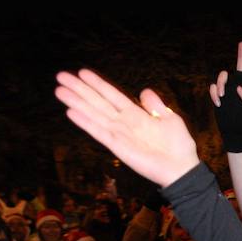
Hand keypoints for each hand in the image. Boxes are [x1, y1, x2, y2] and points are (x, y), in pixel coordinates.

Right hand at [55, 69, 199, 187]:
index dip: (97, 84)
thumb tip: (144, 91)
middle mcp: (123, 123)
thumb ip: (156, 105)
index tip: (81, 72)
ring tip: (59, 91)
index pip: (112, 95)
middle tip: (60, 77)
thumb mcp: (170, 119)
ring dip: (76, 103)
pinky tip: (71, 112)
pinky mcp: (118, 148)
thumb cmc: (179, 146)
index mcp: (136, 115)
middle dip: (79, 90)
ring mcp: (119, 135)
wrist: (182, 168)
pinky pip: (99, 133)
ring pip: (94, 115)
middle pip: (97, 102)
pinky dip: (86, 123)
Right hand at [209, 42, 241, 152]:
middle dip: (241, 54)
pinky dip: (215, 93)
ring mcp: (227, 88)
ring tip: (223, 95)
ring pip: (222, 76)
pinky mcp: (218, 94)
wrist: (233, 128)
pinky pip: (213, 87)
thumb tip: (239, 87)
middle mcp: (237, 84)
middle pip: (238, 66)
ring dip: (221, 83)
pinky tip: (219, 102)